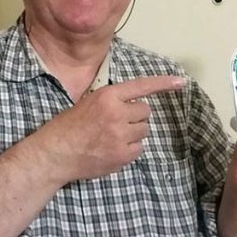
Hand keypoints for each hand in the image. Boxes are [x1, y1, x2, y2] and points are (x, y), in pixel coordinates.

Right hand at [35, 76, 184, 183]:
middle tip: (117, 122)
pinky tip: (112, 149)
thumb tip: (133, 103)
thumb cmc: (68, 126)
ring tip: (112, 137)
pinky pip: (139, 149)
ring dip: (133, 133)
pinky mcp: (122, 155)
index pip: (141, 86)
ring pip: (143, 131)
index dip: (163, 83)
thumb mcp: (88, 102)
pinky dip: (129, 149)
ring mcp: (121, 136)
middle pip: (145, 112)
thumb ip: (112, 101)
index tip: (181, 82)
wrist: (55, 153)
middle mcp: (117, 113)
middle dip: (136, 116)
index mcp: (107, 96)